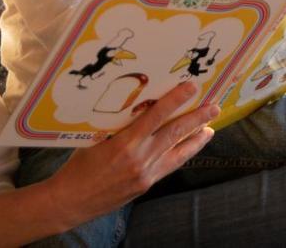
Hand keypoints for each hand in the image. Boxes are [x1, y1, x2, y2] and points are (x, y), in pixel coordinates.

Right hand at [46, 82, 217, 230]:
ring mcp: (146, 173)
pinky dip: (182, 155)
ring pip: (178, 152)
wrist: (71, 200)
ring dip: (196, 139)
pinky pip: (169, 165)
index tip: (191, 87)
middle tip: (214, 106)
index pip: (157, 115)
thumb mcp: (96, 137)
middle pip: (176, 133)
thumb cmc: (79, 165)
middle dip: (197, 118)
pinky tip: (189, 148)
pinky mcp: (146, 184)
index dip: (176, 99)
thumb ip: (119, 125)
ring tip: (210, 128)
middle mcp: (140, 158)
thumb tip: (138, 107)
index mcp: (126, 142)